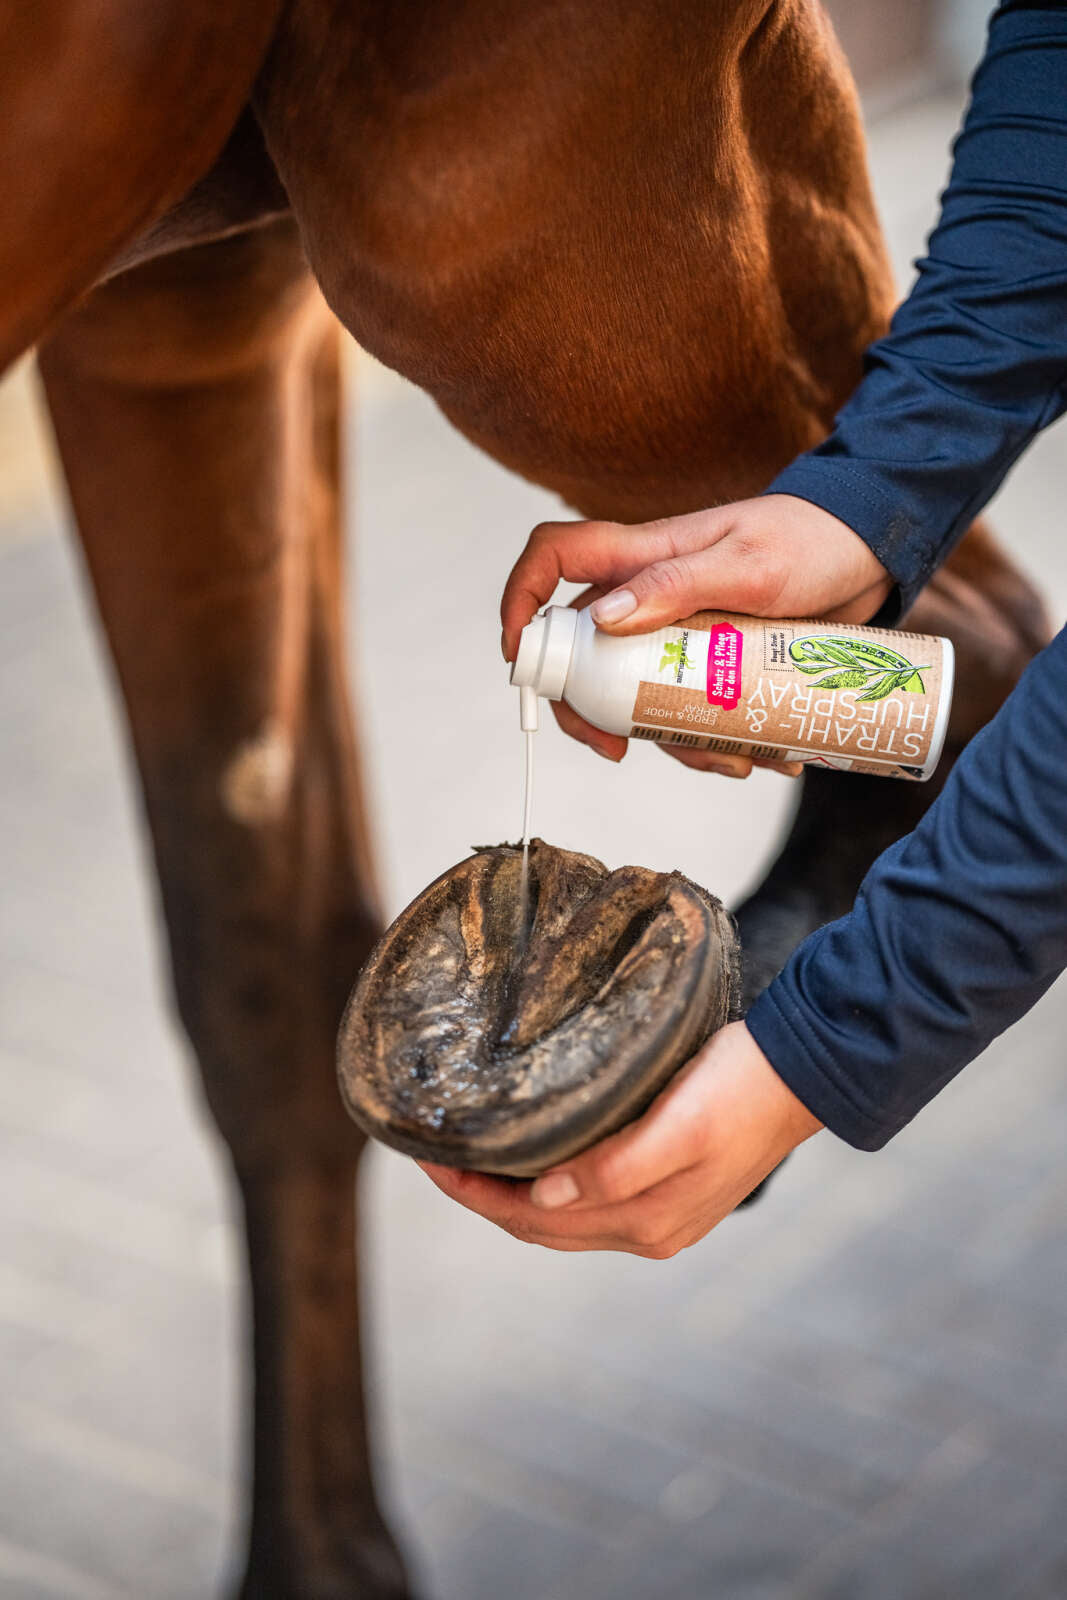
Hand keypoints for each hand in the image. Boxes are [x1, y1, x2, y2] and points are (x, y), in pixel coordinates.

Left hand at [418, 1022, 822, 1257]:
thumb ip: (617, 1168)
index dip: (473, 1193)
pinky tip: (528, 1153)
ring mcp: (659, 1213)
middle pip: (537, 1225)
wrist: (805, 1071)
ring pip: (559, 1216)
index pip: (530, 1219)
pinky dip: (546, 1184)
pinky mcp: (668, 1188)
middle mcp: (646, 1229)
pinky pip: (587, 1200)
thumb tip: (546, 1198)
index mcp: (644, 1221)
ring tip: (467, 1152)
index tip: (428, 1156)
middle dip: (480, 1193)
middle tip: (432, 1150)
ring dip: (508, 1192)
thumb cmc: (743, 1088)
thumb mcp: (681, 1125)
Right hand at [500, 494, 891, 775]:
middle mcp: (648, 594)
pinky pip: (693, 709)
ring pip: (641, 695)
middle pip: (583, 653)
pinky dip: (719, 741)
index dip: (521, 600)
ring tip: (735, 764)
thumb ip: (679, 583)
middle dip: (591, 711)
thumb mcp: (749, 563)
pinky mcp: (715, 662)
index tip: (522, 657)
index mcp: (642, 555)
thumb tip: (604, 618)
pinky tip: (766, 758)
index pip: (553, 559)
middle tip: (616, 751)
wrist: (875, 554)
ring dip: (672, 740)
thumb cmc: (811, 540)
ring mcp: (679, 631)